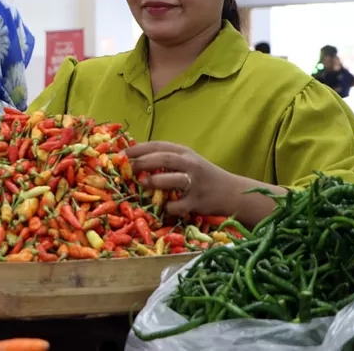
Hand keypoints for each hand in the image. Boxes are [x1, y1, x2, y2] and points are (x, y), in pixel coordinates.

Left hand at [124, 141, 238, 217]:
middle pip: (164, 159)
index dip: (139, 148)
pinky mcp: (197, 202)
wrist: (232, 192)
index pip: (159, 145)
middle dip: (142, 162)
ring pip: (172, 180)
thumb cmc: (203, 177)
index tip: (122, 153)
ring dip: (154, 181)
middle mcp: (191, 165)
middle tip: (127, 167)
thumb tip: (135, 161)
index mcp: (185, 153)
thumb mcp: (187, 161)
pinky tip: (162, 208)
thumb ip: (167, 160)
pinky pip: (178, 205)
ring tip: (141, 183)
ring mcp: (195, 183)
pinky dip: (167, 207)